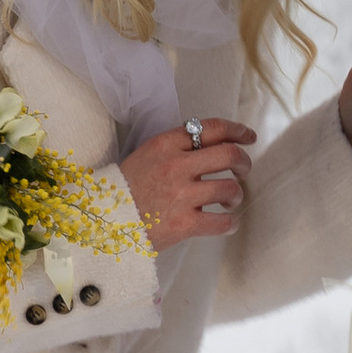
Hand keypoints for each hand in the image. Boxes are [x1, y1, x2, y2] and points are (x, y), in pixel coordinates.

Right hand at [118, 114, 255, 247]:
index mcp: (166, 144)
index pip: (212, 128)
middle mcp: (176, 166)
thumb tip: (212, 146)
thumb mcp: (146, 155)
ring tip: (228, 201)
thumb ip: (177, 148)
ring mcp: (181, 195)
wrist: (102, 221)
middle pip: (229, 155)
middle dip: (243, 163)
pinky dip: (230, 223)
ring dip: (236, 195)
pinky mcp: (183, 224)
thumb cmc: (124, 189)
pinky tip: (227, 223)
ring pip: (229, 188)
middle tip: (243, 171)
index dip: (237, 131)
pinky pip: (222, 223)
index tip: (248, 137)